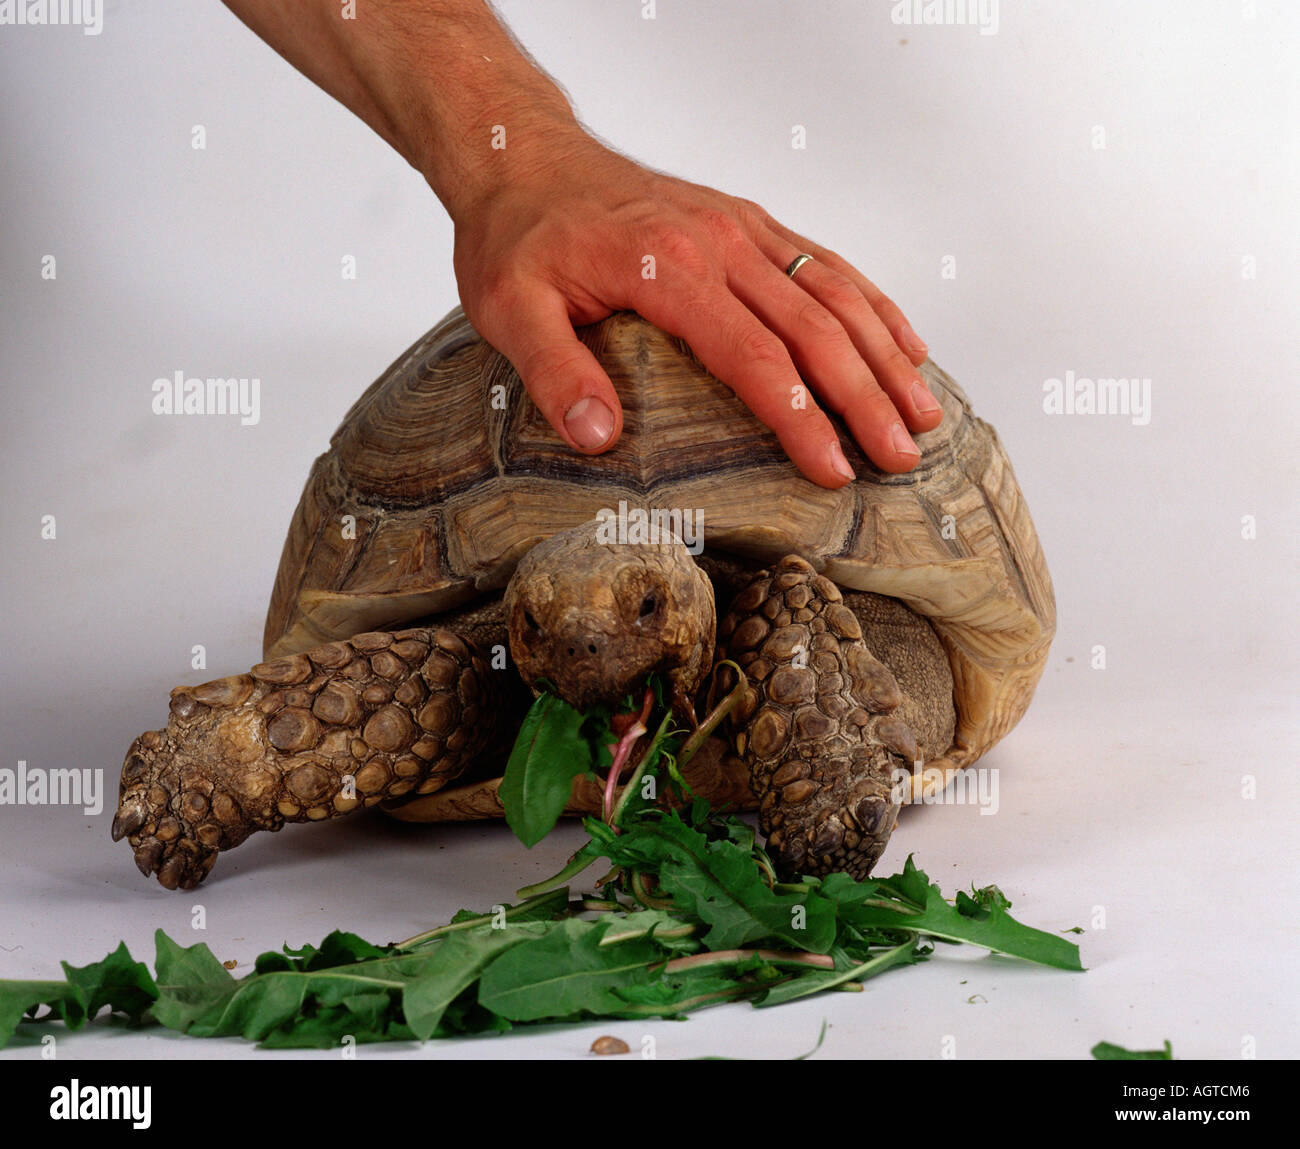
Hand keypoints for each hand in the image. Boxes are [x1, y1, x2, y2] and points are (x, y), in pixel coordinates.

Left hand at [452, 131, 941, 488]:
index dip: (802, 417)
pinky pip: (823, 262)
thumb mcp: (510, 309)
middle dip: (866, 399)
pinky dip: (872, 303)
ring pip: (834, 293)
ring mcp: (740, 226)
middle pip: (815, 327)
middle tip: (900, 459)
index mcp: (669, 268)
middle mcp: (719, 241)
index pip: (755, 356)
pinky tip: (903, 342)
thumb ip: (554, 373)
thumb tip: (600, 437)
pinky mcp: (746, 222)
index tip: (833, 471)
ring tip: (923, 414)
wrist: (524, 156)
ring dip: (885, 355)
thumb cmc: (518, 236)